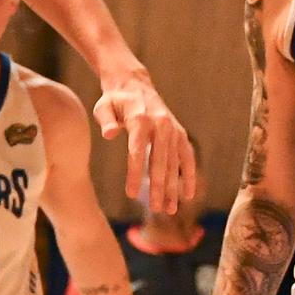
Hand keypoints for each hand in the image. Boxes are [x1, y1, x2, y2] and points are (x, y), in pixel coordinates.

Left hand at [92, 70, 196, 212]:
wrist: (134, 85)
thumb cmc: (115, 101)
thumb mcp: (104, 107)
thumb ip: (106, 120)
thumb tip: (109, 134)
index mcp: (140, 119)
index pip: (138, 151)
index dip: (134, 174)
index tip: (130, 194)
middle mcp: (160, 125)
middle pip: (159, 161)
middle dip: (158, 187)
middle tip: (155, 209)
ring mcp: (173, 129)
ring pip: (174, 162)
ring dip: (173, 187)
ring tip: (169, 209)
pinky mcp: (179, 133)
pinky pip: (187, 156)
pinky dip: (189, 175)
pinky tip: (188, 195)